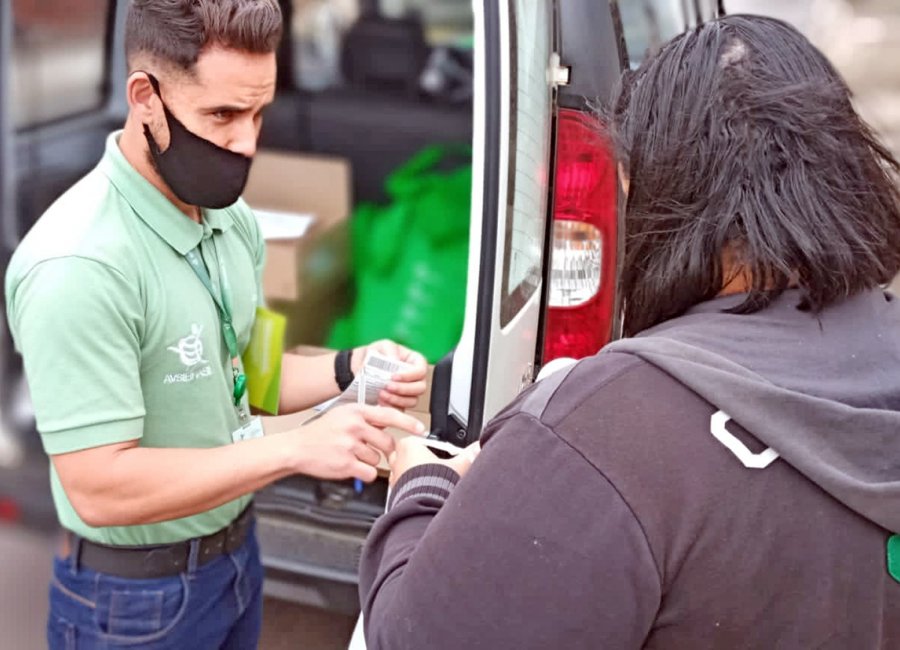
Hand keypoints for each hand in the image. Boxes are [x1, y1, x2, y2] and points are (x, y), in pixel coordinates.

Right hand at [290, 404, 425, 482]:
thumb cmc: (320, 433)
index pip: (390, 415)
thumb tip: (388, 424)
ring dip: (368, 461)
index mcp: (356, 411)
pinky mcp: (346, 464)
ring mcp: (351, 445)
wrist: (296, 448)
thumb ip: (365, 418)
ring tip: (349, 456)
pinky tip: (350, 467)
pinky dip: (363, 474)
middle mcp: (355, 426)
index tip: (421, 429)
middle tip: (367, 449)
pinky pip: (369, 473)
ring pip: (378, 459)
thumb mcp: (343, 415)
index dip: (408, 423)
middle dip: (383, 450)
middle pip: (387, 443)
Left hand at [353, 340, 427, 409]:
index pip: (421, 370)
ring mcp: (408, 392)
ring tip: (381, 394)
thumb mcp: (382, 345)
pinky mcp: (399, 402)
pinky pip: (401, 409)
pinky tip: (380, 402)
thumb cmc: (374, 353)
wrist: (360, 366)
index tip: (394, 376)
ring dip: (397, 399)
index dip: (410, 375)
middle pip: (420, 388)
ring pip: (412, 401)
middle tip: (387, 386)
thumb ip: (390, 350)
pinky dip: (392, 407)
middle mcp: (414, 378)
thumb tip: (396, 360)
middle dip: (403, 389)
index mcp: (414, 362)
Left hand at [387, 437, 480, 486]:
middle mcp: (398, 460)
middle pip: (411, 455)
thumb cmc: (435, 484)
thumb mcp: (459, 465)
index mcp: (409, 446)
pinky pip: (404, 487)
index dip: (436, 449)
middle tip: (438, 468)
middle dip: (424, 461)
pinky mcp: (395, 492)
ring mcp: (394, 477)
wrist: (424, 507)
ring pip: (405, 471)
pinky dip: (414, 489)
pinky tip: (426, 493)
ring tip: (433, 482)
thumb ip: (469, 455)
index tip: (445, 456)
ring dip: (417, 476)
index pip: (422, 441)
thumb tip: (478, 449)